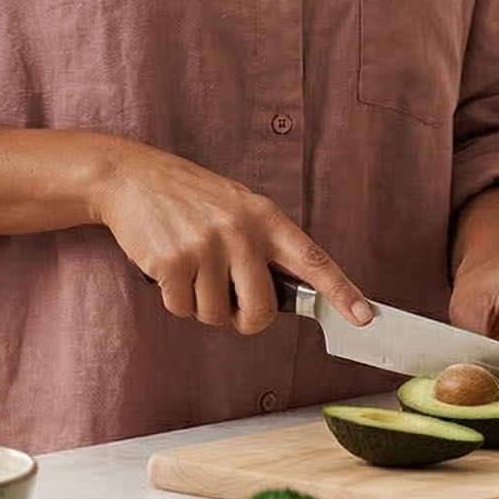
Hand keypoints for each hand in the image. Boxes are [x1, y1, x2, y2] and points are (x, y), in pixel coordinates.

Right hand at [91, 140, 371, 335]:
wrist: (133, 178)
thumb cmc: (191, 199)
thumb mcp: (237, 207)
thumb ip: (263, 245)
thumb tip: (285, 297)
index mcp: (265, 217)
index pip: (313, 260)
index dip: (342, 292)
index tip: (365, 317)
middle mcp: (241, 231)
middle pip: (262, 309)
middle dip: (247, 320)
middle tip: (233, 308)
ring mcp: (206, 247)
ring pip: (217, 315)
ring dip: (202, 305)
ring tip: (192, 268)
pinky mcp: (173, 262)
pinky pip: (183, 309)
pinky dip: (175, 299)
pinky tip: (169, 268)